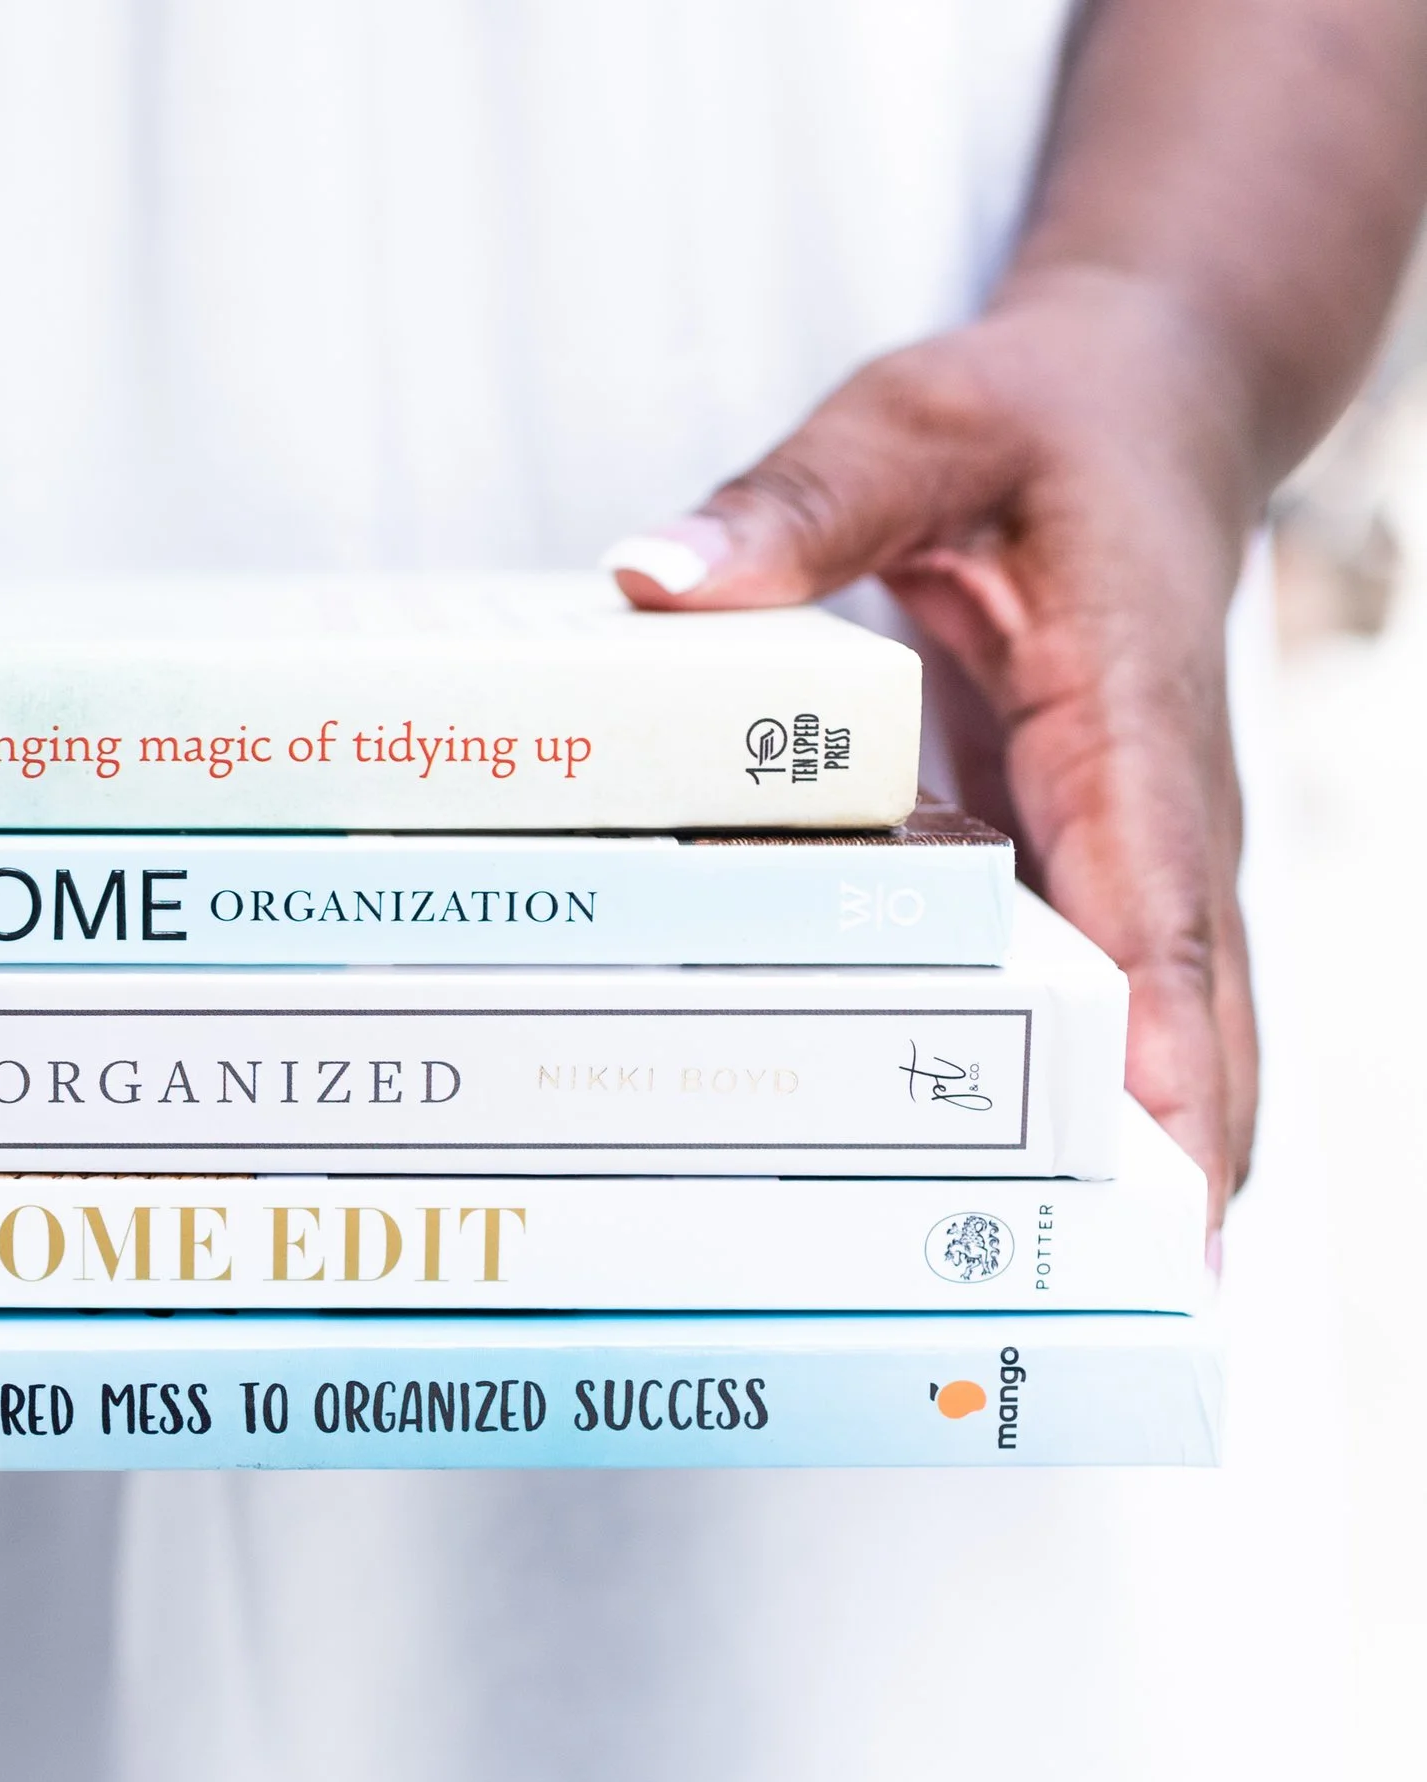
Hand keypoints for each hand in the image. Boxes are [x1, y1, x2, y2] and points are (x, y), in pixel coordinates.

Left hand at [606, 268, 1258, 1241]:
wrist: (1151, 402)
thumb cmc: (1036, 418)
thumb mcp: (910, 426)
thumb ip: (795, 507)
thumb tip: (652, 585)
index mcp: (1125, 705)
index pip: (1157, 894)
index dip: (1166, 1037)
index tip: (1167, 1168)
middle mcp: (1157, 800)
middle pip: (1193, 1004)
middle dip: (1182, 1159)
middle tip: (1146, 1314)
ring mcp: (1137, 841)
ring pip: (1173, 1020)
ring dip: (1154, 1158)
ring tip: (1116, 1314)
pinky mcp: (1096, 855)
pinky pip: (1114, 990)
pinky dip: (1101, 1095)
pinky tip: (1042, 1192)